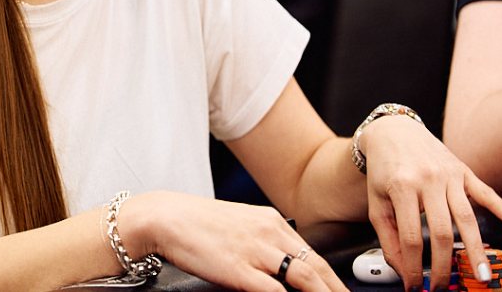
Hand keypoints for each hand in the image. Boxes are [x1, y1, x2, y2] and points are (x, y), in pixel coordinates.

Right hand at [122, 192, 346, 291]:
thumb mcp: (237, 225)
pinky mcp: (240, 269)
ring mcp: (256, 250)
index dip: (331, 278)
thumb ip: (261, 242)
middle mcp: (269, 232)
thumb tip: (278, 265)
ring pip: (304, 277)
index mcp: (270, 220)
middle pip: (316, 267)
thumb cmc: (195, 223)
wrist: (165, 217)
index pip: (311, 253)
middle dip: (336, 290)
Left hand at [357, 115, 501, 290]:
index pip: (411, 236)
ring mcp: (448, 174)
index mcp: (401, 188)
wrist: (393, 132)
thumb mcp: (376, 202)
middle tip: (442, 287)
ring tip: (482, 273)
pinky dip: (499, 206)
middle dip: (443, 265)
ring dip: (475, 248)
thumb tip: (402, 269)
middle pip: (441, 231)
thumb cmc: (383, 171)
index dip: (413, 265)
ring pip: (466, 216)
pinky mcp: (463, 170)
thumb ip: (387, 236)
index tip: (414, 285)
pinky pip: (484, 190)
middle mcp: (427, 180)